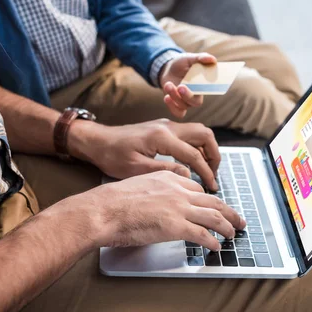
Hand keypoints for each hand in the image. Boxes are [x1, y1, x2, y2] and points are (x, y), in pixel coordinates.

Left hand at [68, 119, 220, 190]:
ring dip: (207, 150)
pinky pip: (188, 135)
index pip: (194, 154)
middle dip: (214, 155)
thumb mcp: (136, 169)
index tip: (212, 186)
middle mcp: (168, 127)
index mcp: (162, 137)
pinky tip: (193, 164)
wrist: (97, 141)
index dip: (206, 172)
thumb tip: (188, 176)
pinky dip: (197, 147)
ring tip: (207, 170)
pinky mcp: (163, 128)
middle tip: (214, 175)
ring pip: (199, 132)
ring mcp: (166, 125)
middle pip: (204, 135)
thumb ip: (165, 171)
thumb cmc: (112, 156)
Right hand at [84, 171, 245, 249]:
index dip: (209, 201)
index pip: (197, 189)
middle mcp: (178, 191)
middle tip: (238, 220)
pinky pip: (202, 235)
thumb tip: (158, 203)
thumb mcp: (137, 184)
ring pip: (213, 217)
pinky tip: (216, 247)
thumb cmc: (112, 202)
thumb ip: (154, 190)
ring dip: (227, 227)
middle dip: (229, 212)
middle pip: (213, 201)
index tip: (215, 207)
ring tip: (232, 234)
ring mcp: (179, 208)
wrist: (103, 210)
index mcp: (168, 178)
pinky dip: (212, 242)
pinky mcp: (176, 226)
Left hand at [159, 52, 216, 117]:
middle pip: (196, 102)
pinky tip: (166, 97)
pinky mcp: (177, 105)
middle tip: (181, 86)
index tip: (200, 83)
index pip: (210, 90)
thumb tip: (213, 59)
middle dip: (187, 96)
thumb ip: (201, 57)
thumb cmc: (182, 63)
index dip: (208, 90)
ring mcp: (186, 102)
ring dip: (175, 96)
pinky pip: (177, 113)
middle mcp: (196, 95)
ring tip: (168, 84)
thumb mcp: (190, 58)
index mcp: (203, 85)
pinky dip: (172, 107)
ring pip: (184, 106)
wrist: (168, 69)